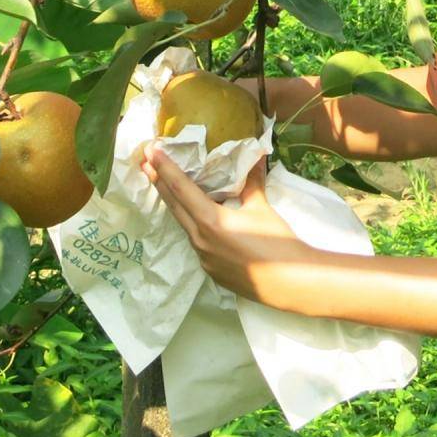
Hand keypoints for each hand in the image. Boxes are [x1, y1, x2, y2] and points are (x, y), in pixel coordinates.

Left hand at [139, 147, 307, 301]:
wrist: (290, 283)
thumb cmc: (278, 244)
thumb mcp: (262, 209)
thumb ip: (253, 183)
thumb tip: (256, 157)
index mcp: (210, 221)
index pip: (181, 189)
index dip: (165, 168)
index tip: (151, 152)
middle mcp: (200, 240)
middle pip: (174, 206)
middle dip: (159, 183)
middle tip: (146, 162)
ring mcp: (203, 258)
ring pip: (184, 225)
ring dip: (175, 204)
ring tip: (167, 186)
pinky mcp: (211, 270)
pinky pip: (197, 242)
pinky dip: (193, 225)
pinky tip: (199, 219)